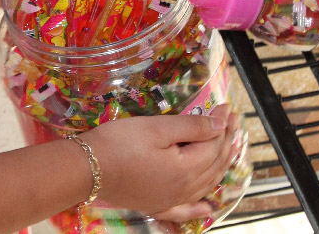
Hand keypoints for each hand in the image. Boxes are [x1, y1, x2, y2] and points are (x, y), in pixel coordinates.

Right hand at [78, 106, 238, 217]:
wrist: (86, 168)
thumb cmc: (120, 142)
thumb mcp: (157, 127)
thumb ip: (192, 127)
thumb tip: (221, 125)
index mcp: (185, 168)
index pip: (213, 145)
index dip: (222, 125)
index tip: (226, 108)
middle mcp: (183, 189)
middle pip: (213, 165)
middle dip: (225, 142)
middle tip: (232, 123)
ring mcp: (170, 201)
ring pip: (205, 185)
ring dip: (220, 167)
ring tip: (229, 150)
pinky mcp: (155, 205)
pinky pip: (184, 210)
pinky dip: (199, 207)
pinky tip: (208, 207)